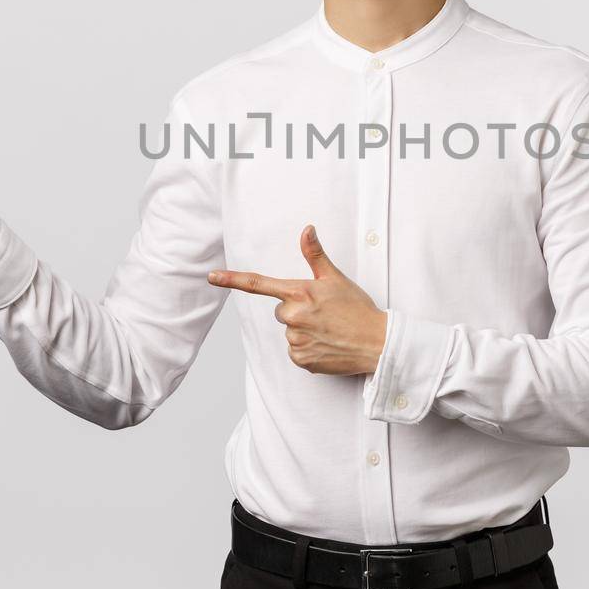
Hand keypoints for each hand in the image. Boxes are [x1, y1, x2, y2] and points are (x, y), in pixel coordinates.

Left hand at [208, 225, 387, 376]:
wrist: (376, 342)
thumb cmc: (357, 308)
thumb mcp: (336, 278)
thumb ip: (315, 254)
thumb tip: (306, 229)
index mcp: (299, 293)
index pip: (259, 283)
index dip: (232, 279)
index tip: (212, 277)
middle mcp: (293, 316)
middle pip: (281, 311)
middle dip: (297, 311)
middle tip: (323, 314)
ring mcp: (296, 339)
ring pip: (289, 331)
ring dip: (304, 331)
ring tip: (328, 330)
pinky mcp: (301, 359)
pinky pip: (295, 351)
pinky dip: (308, 349)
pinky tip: (326, 344)